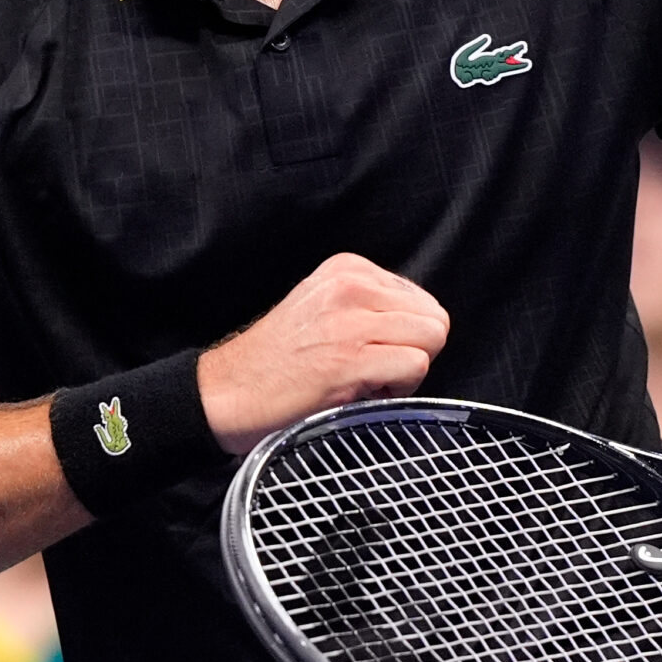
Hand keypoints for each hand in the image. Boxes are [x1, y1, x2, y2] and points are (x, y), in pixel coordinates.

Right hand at [197, 253, 450, 454]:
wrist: (228, 392)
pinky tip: (361, 392)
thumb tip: (418, 324)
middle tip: (373, 369)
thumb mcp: (322, 306)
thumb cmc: (275, 361)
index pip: (422, 299)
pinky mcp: (350, 358)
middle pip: (434, 319)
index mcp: (347, 269)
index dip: (405, 335)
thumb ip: (369, 304)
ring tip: (365, 379)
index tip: (371, 351)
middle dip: (414, 351)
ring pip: (431, 339)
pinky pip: (416, 366)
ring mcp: (350, 320)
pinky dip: (399, 390)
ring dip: (406, 371)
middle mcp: (350, 285)